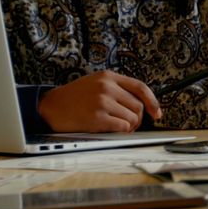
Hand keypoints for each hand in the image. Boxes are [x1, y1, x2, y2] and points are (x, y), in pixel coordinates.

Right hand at [38, 71, 161, 132]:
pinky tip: (111, 130)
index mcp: (108, 76)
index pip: (140, 87)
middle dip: (137, 119)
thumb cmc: (74, 98)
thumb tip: (141, 104)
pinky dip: (121, 132)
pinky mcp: (97, 117)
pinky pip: (122, 127)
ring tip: (117, 127)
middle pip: (138, 106)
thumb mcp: (95, 83)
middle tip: (129, 125)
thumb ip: (116, 89)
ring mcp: (102, 101)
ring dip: (129, 127)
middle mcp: (107, 87)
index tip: (156, 113)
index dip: (153, 102)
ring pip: (132, 118)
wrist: (50, 107)